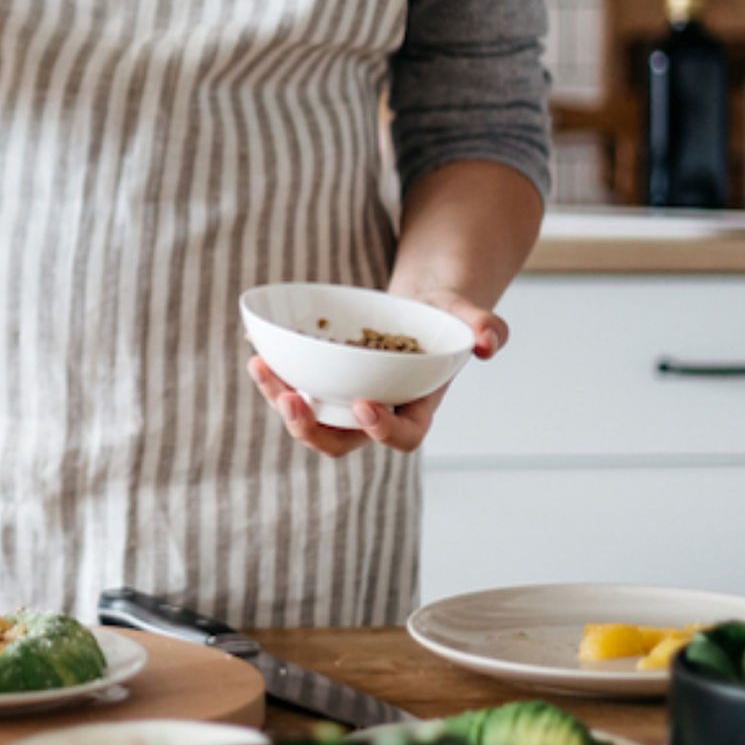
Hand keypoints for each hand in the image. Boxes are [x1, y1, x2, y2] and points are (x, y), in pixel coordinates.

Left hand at [247, 291, 508, 456]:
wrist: (419, 304)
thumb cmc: (445, 314)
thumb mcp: (467, 314)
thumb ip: (485, 326)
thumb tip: (488, 342)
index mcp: (416, 408)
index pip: (403, 439)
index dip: (382, 431)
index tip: (364, 405)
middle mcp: (377, 412)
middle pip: (341, 440)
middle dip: (313, 430)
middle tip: (293, 401)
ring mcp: (346, 399)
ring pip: (310, 417)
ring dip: (282, 401)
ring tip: (260, 368)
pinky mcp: (324, 380)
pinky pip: (296, 387)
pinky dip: (275, 375)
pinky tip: (256, 351)